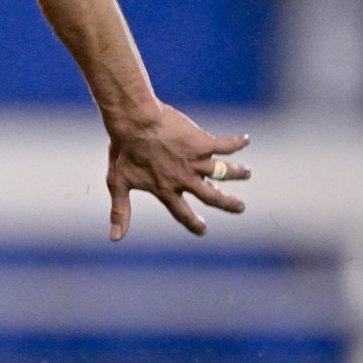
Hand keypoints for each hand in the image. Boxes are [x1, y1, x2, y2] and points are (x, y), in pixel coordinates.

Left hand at [106, 105, 249, 238]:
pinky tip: (246, 139)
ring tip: (247, 173)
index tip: (202, 229)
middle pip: (212, 196)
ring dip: (237, 173)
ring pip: (223, 171)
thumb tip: (114, 239)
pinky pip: (226, 145)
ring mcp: (195, 162)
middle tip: (241, 207)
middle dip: (228, 203)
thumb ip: (120, 211)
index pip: (182, 212)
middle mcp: (185, 179)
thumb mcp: (118, 183)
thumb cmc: (124, 151)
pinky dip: (237, 143)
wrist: (135, 123)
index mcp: (166, 190)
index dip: (192, 223)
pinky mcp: (202, 143)